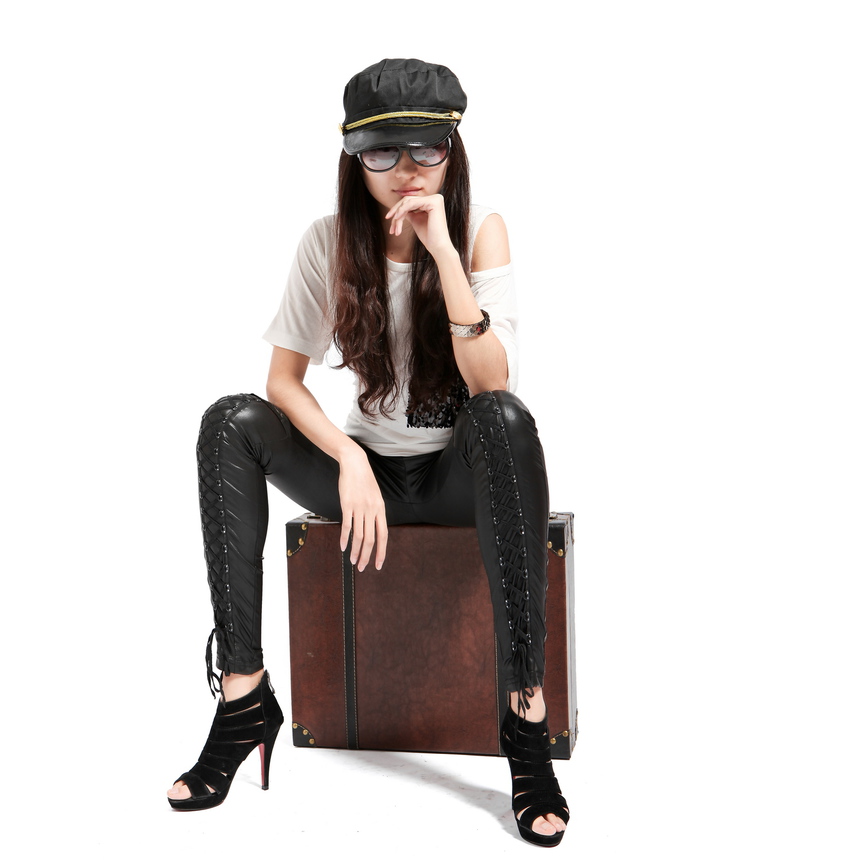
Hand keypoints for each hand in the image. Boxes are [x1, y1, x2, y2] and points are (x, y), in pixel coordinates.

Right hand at [337, 449, 387, 571]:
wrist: (355, 464)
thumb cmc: (365, 480)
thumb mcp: (375, 497)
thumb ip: (375, 512)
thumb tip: (373, 528)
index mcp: (381, 509)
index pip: (383, 535)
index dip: (381, 551)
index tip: (378, 564)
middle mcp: (372, 510)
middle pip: (371, 539)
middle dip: (367, 556)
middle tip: (363, 568)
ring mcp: (360, 508)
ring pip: (359, 536)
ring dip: (356, 551)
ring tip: (353, 561)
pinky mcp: (347, 505)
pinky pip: (347, 526)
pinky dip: (345, 539)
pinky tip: (343, 547)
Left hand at [385, 193, 453, 257]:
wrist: (438, 247)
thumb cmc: (429, 237)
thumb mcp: (416, 220)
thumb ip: (409, 212)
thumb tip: (399, 208)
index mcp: (432, 202)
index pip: (410, 201)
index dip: (398, 210)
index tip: (390, 222)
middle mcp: (435, 198)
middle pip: (408, 200)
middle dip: (396, 211)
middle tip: (389, 224)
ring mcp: (435, 199)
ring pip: (407, 201)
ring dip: (398, 214)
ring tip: (394, 228)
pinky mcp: (433, 202)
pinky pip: (411, 203)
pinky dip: (401, 210)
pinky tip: (397, 218)